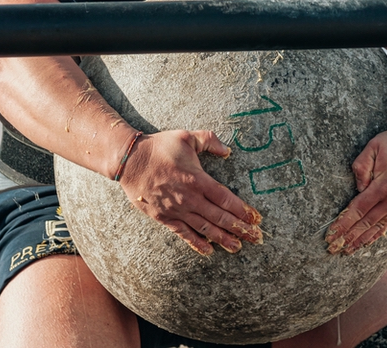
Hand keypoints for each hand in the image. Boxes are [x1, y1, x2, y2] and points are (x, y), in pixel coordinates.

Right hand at [118, 130, 263, 255]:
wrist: (129, 160)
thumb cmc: (159, 147)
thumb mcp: (186, 136)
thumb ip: (209, 140)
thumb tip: (228, 150)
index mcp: (197, 179)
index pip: (226, 199)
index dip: (243, 210)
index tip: (256, 218)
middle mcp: (189, 198)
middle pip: (219, 217)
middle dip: (240, 228)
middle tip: (256, 238)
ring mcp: (177, 210)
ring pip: (205, 228)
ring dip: (223, 239)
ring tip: (238, 247)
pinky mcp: (164, 217)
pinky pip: (184, 234)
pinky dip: (197, 243)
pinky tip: (209, 251)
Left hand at [325, 127, 386, 254]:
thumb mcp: (374, 147)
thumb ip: (361, 167)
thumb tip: (358, 189)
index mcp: (386, 184)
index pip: (359, 209)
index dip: (344, 223)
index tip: (331, 234)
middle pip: (368, 223)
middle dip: (349, 237)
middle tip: (333, 249)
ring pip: (379, 226)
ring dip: (362, 239)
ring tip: (347, 250)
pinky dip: (377, 233)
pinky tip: (367, 240)